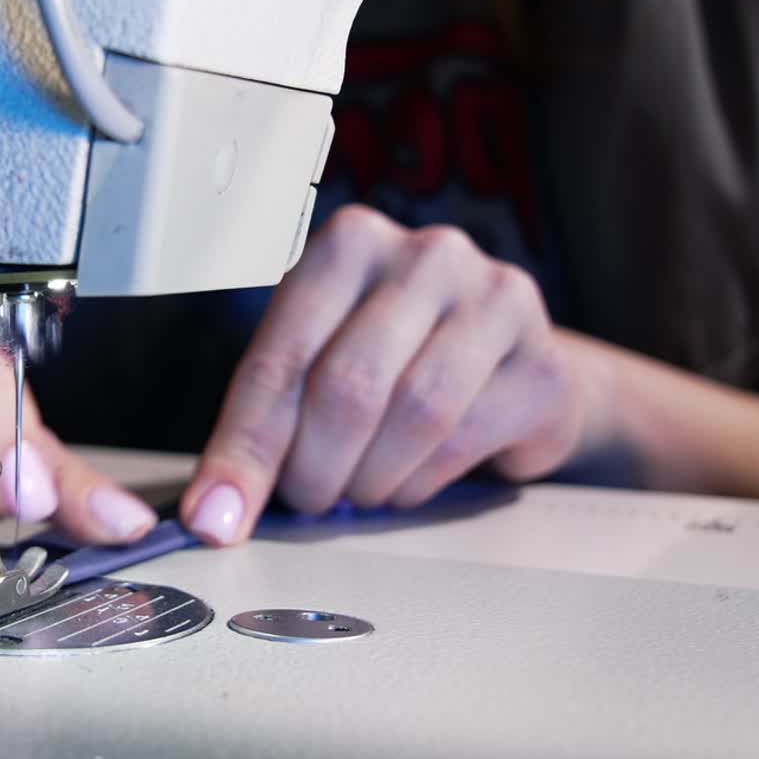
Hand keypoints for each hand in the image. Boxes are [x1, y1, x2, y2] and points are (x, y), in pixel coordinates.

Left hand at [181, 206, 585, 543]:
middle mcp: (426, 254)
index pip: (282, 355)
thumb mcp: (317, 363)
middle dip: (312, 467)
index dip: (244, 445)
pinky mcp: (543, 361)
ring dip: (369, 478)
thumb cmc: (393, 360)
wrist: (507, 368)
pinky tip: (406, 483)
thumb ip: (266, 417)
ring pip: (413, 414)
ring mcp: (495, 299)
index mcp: (350, 243)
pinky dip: (420, 483)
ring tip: (356, 492)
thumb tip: (215, 509)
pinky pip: (464, 441)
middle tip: (305, 501)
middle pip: (347, 385)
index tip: (215, 515)